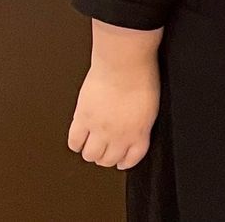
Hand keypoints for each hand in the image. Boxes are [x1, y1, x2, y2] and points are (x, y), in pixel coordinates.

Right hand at [67, 52, 158, 170]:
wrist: (123, 62)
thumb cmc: (142, 74)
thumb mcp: (150, 104)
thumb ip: (141, 122)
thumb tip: (135, 128)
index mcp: (139, 131)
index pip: (132, 158)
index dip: (126, 161)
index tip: (122, 161)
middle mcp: (119, 135)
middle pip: (108, 160)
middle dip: (106, 158)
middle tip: (104, 150)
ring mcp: (99, 129)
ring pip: (90, 155)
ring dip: (90, 152)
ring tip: (91, 144)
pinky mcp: (82, 119)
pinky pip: (74, 141)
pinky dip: (76, 143)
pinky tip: (79, 138)